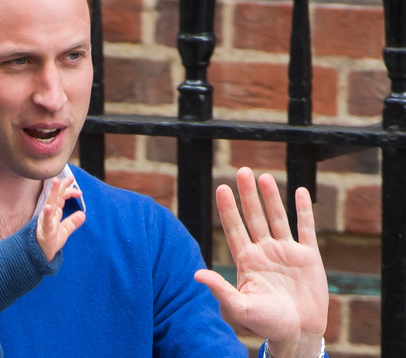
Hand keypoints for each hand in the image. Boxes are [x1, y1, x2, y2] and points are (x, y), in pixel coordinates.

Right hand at [36, 177, 84, 261]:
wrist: (39, 257)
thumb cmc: (49, 243)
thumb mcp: (64, 231)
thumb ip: (72, 222)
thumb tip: (82, 214)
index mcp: (53, 213)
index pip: (60, 198)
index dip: (68, 191)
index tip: (78, 189)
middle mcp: (48, 215)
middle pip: (55, 197)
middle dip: (60, 186)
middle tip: (68, 177)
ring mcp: (45, 222)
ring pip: (49, 204)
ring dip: (53, 193)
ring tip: (56, 182)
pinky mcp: (45, 232)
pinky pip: (46, 222)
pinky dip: (47, 214)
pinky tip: (49, 207)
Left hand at [194, 167, 327, 356]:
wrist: (297, 333)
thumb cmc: (266, 324)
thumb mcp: (240, 307)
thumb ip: (220, 289)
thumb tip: (196, 274)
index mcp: (247, 260)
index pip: (235, 228)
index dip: (228, 208)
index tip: (221, 188)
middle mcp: (264, 251)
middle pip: (254, 216)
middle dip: (248, 195)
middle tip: (242, 171)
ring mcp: (286, 252)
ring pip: (277, 218)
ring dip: (271, 197)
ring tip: (263, 177)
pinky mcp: (308, 257)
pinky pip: (306, 228)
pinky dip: (303, 210)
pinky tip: (300, 191)